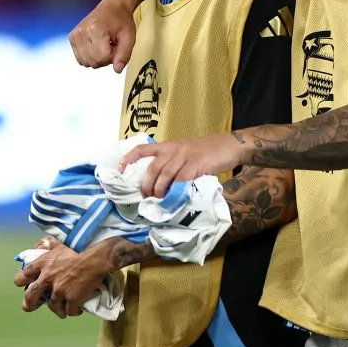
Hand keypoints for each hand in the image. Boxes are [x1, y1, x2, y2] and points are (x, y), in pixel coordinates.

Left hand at [15, 239, 116, 318]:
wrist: (95, 260)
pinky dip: (72, 312)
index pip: (22, 276)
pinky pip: (68, 311)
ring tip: (63, 310)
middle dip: (29, 304)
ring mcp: (59, 290)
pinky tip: (76, 310)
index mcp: (42, 264)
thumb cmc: (78, 250)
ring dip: (58, 309)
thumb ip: (49, 247)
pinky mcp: (71, 299)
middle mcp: (47, 278)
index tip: (27, 285)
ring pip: (52, 307)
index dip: (22, 282)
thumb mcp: (60, 245)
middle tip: (34, 306)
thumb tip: (43, 244)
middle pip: (29, 297)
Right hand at [69, 0, 136, 72]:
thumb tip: (117, 70)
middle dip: (105, 58)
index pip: (103, 58)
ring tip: (103, 44)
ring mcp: (75, 35)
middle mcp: (82, 32)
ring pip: (86, 62)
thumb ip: (124, 55)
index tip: (116, 45)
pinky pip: (80, 58)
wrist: (112, 6)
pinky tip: (96, 45)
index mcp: (95, 30)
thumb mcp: (129, 37)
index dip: (113, 55)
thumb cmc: (121, 19)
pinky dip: (89, 55)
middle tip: (110, 44)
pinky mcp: (72, 38)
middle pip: (94, 62)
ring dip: (97, 57)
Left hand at [120, 132, 247, 197]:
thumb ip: (173, 164)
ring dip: (159, 191)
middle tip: (146, 197)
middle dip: (146, 185)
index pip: (142, 149)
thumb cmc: (206, 151)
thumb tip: (159, 185)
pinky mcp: (197, 164)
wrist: (228, 145)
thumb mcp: (185, 152)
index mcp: (168, 146)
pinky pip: (182, 179)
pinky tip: (174, 198)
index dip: (128, 159)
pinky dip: (175, 190)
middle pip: (152, 168)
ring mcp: (185, 156)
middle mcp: (173, 149)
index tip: (119, 170)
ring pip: (164, 175)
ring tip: (159, 200)